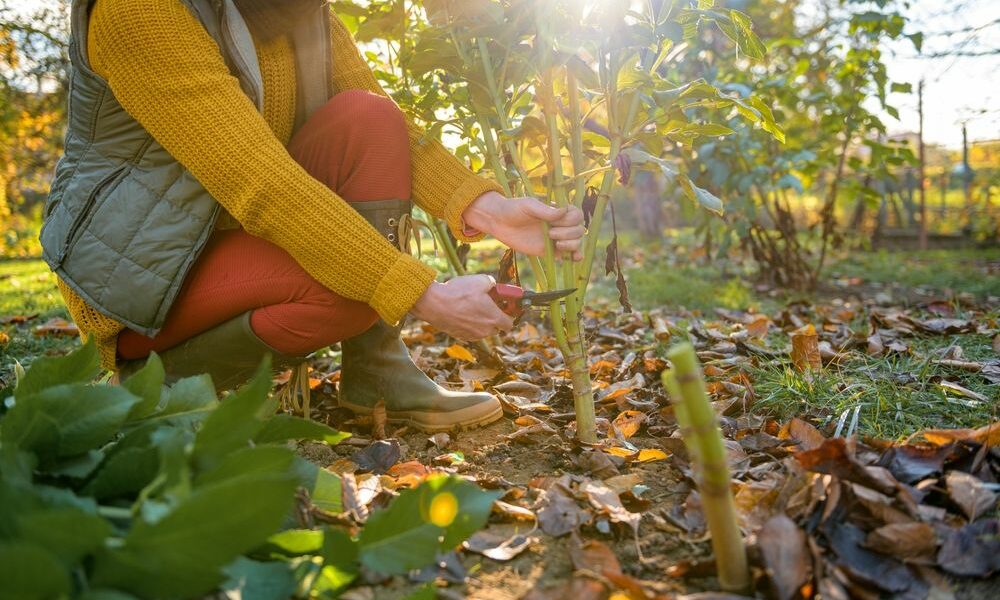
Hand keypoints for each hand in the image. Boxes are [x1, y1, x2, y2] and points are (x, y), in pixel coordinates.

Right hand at [410, 275, 513, 340]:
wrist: (434, 304)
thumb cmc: (459, 292)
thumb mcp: (481, 280)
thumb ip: (492, 283)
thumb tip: (493, 285)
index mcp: (494, 318)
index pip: (510, 324)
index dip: (508, 315)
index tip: (503, 307)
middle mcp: (486, 331)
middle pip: (496, 328)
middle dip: (494, 318)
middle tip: (487, 305)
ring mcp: (473, 336)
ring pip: (483, 330)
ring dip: (481, 321)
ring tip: (471, 307)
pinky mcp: (461, 337)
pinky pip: (471, 331)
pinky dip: (469, 324)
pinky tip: (461, 312)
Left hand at [463, 191, 584, 260]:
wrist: (499, 223)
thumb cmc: (513, 209)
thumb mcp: (529, 205)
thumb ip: (546, 210)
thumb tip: (564, 211)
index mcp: (557, 210)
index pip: (577, 215)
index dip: (571, 220)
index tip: (554, 222)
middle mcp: (560, 224)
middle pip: (579, 230)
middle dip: (568, 233)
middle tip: (550, 233)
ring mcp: (556, 238)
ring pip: (576, 242)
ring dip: (571, 244)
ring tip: (556, 244)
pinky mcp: (550, 251)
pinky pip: (568, 255)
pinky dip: (575, 256)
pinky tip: (574, 258)